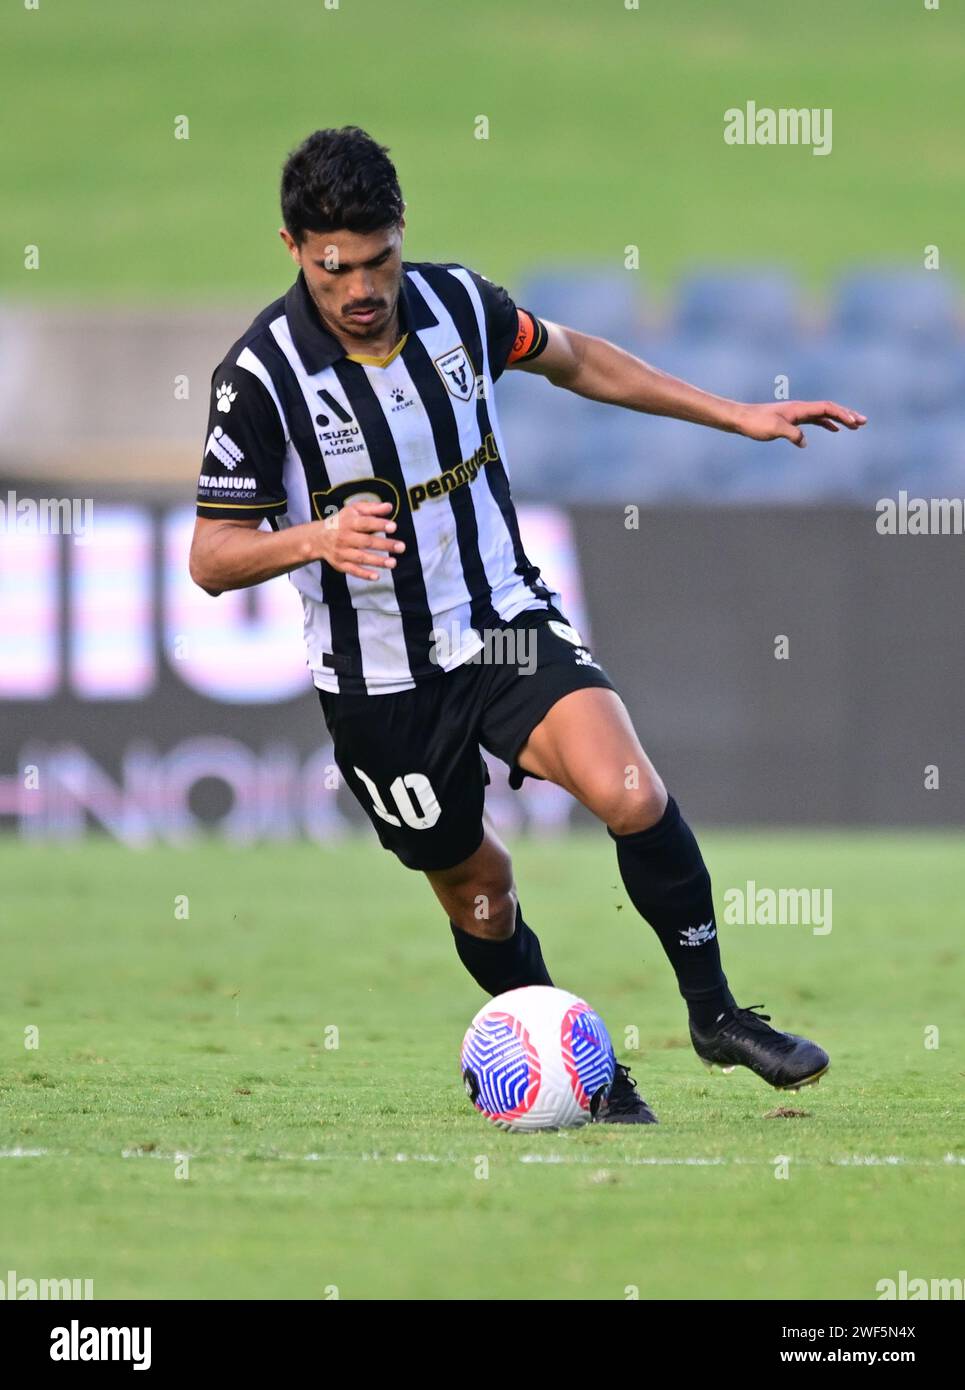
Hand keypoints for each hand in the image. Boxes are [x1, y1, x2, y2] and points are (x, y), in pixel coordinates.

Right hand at [309, 500, 405, 580]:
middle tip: (401, 547)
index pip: (366, 523)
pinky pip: (353, 570)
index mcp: (349, 522)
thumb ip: (372, 508)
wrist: (318, 538)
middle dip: (384, 545)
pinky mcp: (340, 564)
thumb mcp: (354, 510)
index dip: (379, 525)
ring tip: (393, 563)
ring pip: (361, 558)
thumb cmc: (342, 521)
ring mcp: (342, 552)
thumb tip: (390, 506)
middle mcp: (344, 537)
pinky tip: (377, 576)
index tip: (394, 527)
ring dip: (377, 561)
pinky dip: (364, 574)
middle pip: (366, 542)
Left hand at [735, 400, 867, 447]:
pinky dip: (826, 423)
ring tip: (855, 426)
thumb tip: (804, 442)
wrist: (741, 419)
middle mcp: (800, 408)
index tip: (854, 422)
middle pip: (829, 409)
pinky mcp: (792, 420)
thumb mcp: (774, 429)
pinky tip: (834, 429)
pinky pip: (815, 420)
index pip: (826, 408)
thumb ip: (791, 434)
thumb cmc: (756, 423)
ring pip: (824, 414)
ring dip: (840, 419)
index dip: (842, 414)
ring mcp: (797, 413)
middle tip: (864, 422)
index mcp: (799, 408)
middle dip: (847, 415)